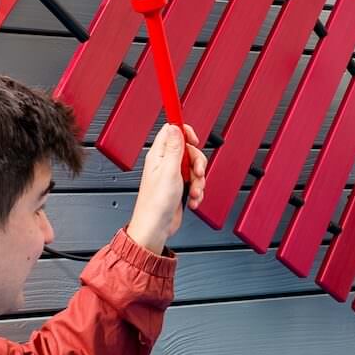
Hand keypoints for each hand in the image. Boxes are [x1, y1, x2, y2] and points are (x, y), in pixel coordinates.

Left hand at [127, 123, 206, 253]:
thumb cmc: (155, 203)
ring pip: (194, 168)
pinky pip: (194, 182)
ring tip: (193, 191)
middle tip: (196, 174)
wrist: (156, 227)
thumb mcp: (169, 171)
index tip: (194, 140)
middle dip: (198, 163)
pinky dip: (197, 191)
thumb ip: (174, 147)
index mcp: (159, 155)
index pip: (172, 131)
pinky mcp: (179, 187)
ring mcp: (172, 175)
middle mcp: (165, 163)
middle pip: (189, 150)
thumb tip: (174, 126)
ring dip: (199, 181)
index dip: (185, 132)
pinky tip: (192, 199)